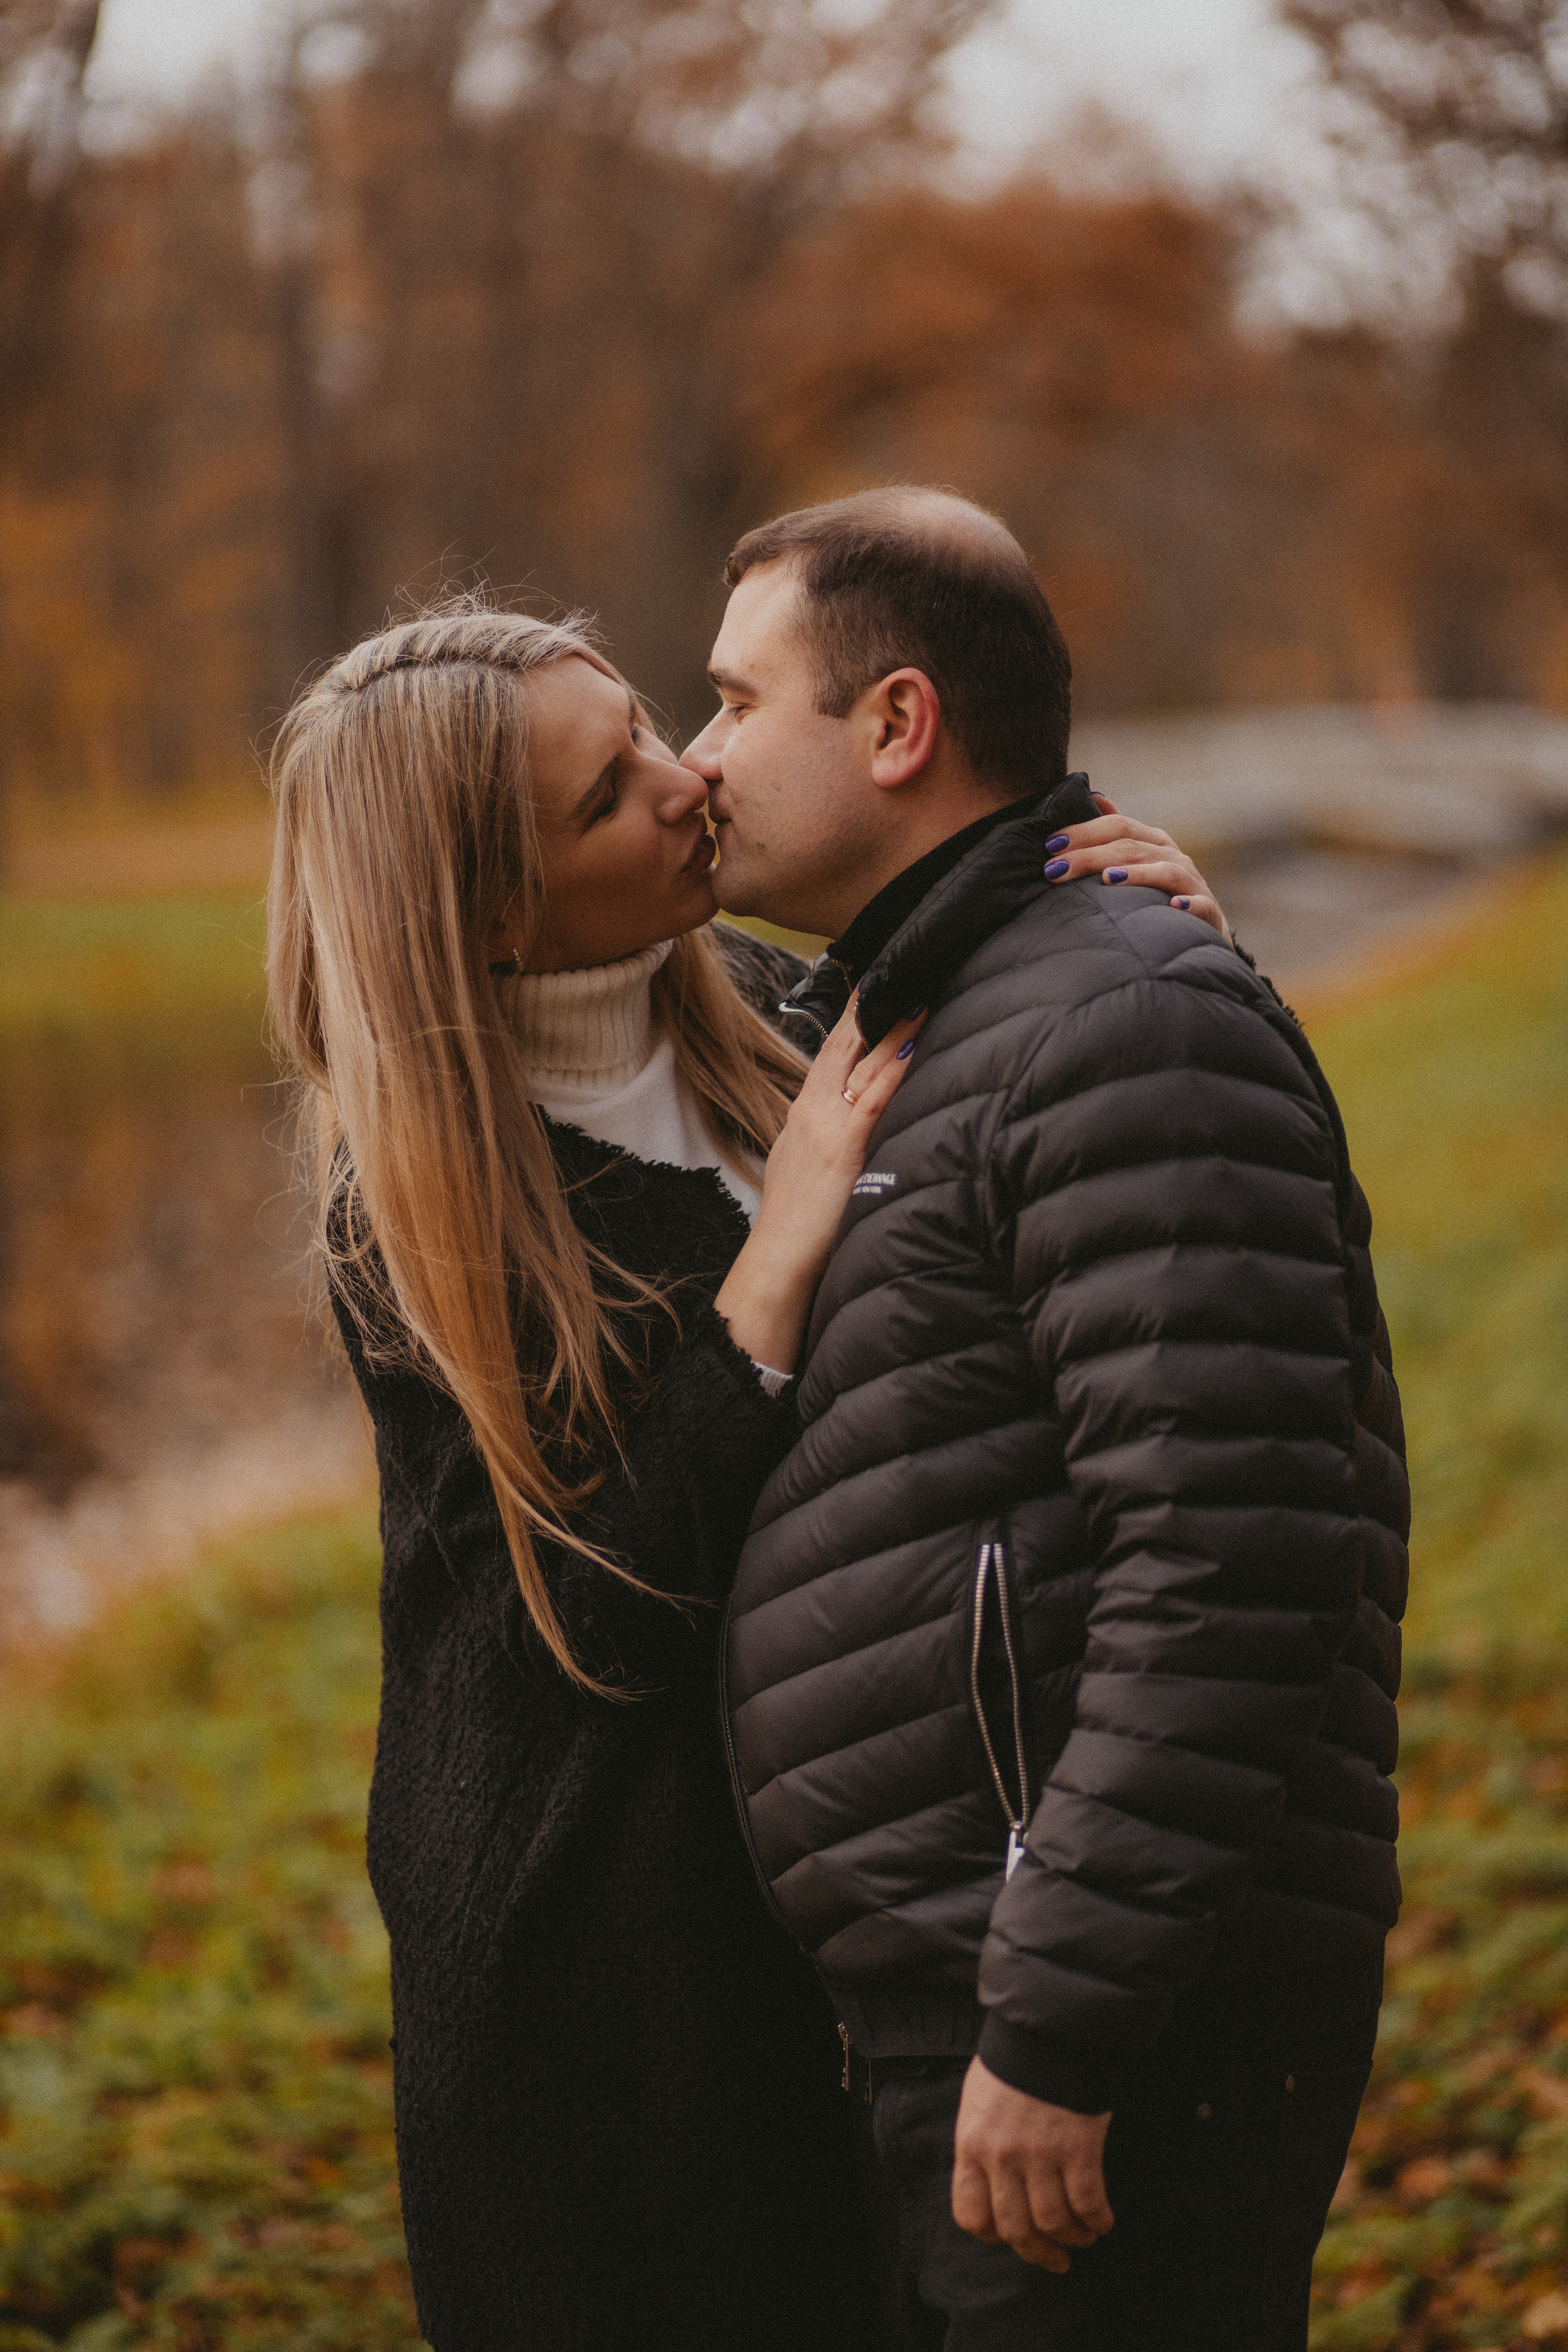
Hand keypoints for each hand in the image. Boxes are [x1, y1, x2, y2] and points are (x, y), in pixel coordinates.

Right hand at [713, 997, 924, 1373]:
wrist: (777, 1265)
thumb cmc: (798, 1228)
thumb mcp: (809, 1172)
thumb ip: (834, 1144)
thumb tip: (856, 1131)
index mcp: (805, 1113)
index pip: (834, 1050)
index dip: (856, 1014)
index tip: (878, 981)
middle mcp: (812, 1110)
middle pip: (846, 1042)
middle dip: (873, 1003)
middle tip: (904, 963)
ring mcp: (826, 1125)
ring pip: (862, 1062)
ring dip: (894, 1025)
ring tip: (922, 990)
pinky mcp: (844, 1148)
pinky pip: (874, 1098)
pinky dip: (894, 1067)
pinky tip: (915, 1043)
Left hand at [950, 2057, 1112, 2273]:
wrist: (1049, 2026)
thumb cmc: (1014, 2060)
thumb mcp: (980, 2101)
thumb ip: (982, 2143)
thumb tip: (993, 2183)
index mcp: (972, 2144)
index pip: (971, 2214)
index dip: (993, 2235)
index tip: (1011, 2237)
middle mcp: (1002, 2156)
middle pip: (1016, 2229)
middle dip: (1038, 2253)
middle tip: (1056, 2259)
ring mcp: (1041, 2154)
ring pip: (1053, 2223)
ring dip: (1072, 2238)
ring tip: (1083, 2237)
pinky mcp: (1079, 2147)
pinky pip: (1088, 2203)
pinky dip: (1097, 2220)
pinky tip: (1102, 2221)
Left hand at [1044, 793, 1230, 943]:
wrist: (1202, 931)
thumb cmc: (1159, 894)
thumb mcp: (1139, 859)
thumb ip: (1117, 832)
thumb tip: (1094, 796)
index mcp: (1153, 841)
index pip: (1117, 826)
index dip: (1083, 832)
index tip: (1049, 845)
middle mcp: (1172, 856)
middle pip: (1131, 847)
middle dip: (1091, 856)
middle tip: (1056, 869)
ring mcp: (1192, 883)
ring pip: (1165, 871)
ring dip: (1137, 874)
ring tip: (1108, 880)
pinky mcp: (1207, 911)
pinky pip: (1200, 904)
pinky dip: (1189, 904)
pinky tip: (1174, 906)